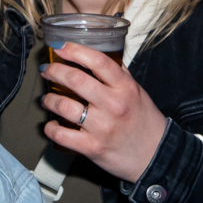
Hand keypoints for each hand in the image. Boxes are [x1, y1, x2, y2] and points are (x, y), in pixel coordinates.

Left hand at [39, 45, 169, 182]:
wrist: (155, 156)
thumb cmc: (144, 122)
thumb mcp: (137, 92)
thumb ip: (118, 75)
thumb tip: (96, 59)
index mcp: (125, 88)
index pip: (98, 62)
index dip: (75, 51)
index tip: (60, 46)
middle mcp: (113, 105)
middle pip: (76, 80)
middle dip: (54, 71)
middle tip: (47, 70)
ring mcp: (101, 127)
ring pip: (64, 106)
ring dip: (49, 100)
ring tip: (47, 99)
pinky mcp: (92, 147)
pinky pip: (61, 135)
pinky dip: (51, 128)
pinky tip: (51, 125)